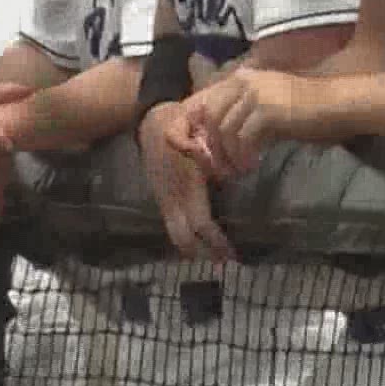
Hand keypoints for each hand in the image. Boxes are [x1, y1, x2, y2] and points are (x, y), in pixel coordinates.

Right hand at [138, 102, 234, 262]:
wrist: (152, 121)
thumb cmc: (184, 126)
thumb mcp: (205, 139)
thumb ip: (218, 160)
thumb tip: (233, 177)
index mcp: (187, 185)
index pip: (202, 224)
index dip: (216, 243)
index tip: (232, 255)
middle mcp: (172, 196)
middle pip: (184, 237)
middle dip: (202, 253)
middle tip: (223, 264)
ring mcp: (163, 197)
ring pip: (175, 233)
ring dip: (192, 248)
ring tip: (212, 257)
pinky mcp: (160, 196)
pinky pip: (171, 223)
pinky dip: (185, 236)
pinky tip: (198, 240)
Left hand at [185, 68, 306, 179]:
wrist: (337, 104)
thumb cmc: (305, 108)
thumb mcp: (267, 103)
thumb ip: (242, 112)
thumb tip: (216, 138)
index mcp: (240, 77)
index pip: (208, 103)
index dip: (203, 130)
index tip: (208, 151)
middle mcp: (243, 81)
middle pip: (212, 117)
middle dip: (213, 145)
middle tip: (221, 166)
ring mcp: (255, 95)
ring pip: (225, 130)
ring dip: (229, 154)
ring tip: (238, 170)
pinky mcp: (267, 111)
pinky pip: (244, 138)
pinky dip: (244, 155)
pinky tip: (251, 165)